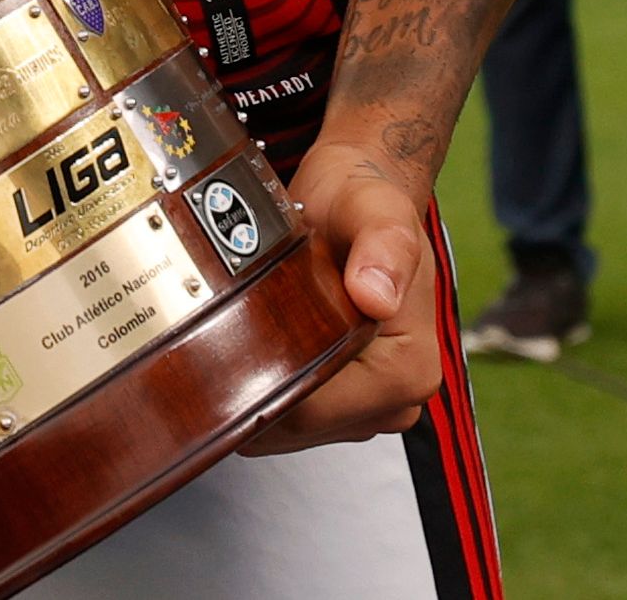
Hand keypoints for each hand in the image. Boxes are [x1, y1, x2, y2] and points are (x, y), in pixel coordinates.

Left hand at [234, 139, 445, 454]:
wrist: (356, 197)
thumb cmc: (363, 202)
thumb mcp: (375, 209)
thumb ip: (383, 247)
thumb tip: (376, 296)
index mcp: (408, 370)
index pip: (315, 410)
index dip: (263, 382)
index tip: (226, 340)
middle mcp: (396, 401)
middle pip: (297, 427)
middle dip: (252, 387)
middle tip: (219, 331)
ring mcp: (370, 409)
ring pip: (288, 429)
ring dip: (253, 388)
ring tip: (235, 332)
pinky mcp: (345, 405)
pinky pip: (289, 418)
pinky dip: (261, 387)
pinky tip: (247, 347)